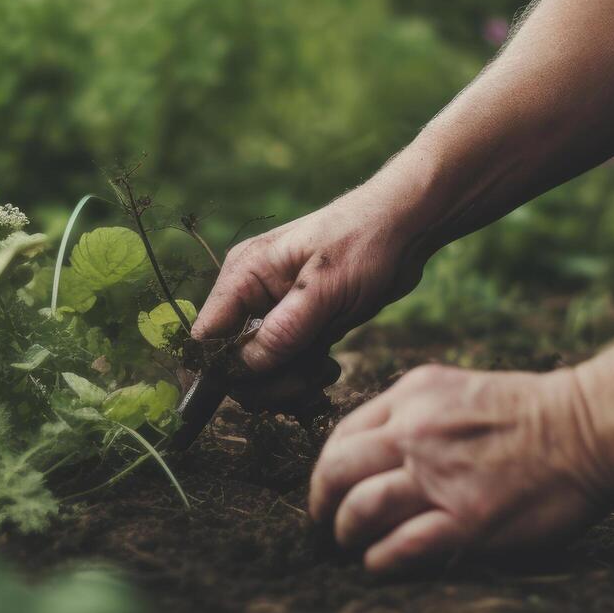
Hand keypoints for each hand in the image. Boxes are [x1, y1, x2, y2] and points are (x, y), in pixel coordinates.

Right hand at [192, 184, 430, 372]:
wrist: (407, 226)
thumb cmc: (364, 243)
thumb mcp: (324, 290)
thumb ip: (282, 331)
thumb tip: (241, 368)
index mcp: (243, 275)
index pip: (206, 336)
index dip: (223, 370)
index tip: (262, 386)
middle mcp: (251, 294)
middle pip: (232, 361)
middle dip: (267, 382)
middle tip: (306, 384)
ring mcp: (275, 310)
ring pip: (261, 368)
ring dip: (290, 382)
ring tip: (324, 373)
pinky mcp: (299, 324)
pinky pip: (287, 363)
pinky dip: (304, 375)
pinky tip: (329, 368)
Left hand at [309, 364, 613, 572]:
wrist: (588, 429)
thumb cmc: (525, 414)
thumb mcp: (453, 388)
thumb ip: (407, 413)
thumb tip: (365, 452)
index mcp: (412, 396)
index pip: (340, 436)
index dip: (325, 471)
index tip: (329, 492)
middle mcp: (417, 433)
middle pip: (336, 472)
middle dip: (321, 505)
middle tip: (326, 526)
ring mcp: (441, 478)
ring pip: (359, 510)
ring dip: (346, 535)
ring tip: (353, 546)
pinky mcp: (467, 522)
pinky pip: (400, 548)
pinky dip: (380, 561)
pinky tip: (382, 563)